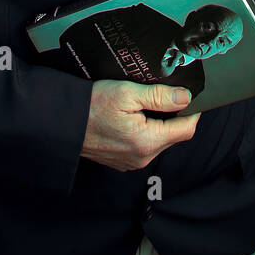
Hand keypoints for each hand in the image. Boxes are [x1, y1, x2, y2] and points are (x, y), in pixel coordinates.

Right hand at [80, 79, 199, 172]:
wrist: (62, 123)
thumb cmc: (92, 105)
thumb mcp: (127, 93)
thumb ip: (159, 96)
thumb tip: (186, 97)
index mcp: (147, 141)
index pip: (186, 129)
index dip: (193, 111)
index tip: (191, 96)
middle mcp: (143, 157)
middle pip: (174, 136)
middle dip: (175, 116)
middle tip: (167, 94)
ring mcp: (132, 162)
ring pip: (159, 141)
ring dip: (160, 124)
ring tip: (148, 104)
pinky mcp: (123, 161)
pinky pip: (145, 147)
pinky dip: (146, 132)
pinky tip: (134, 117)